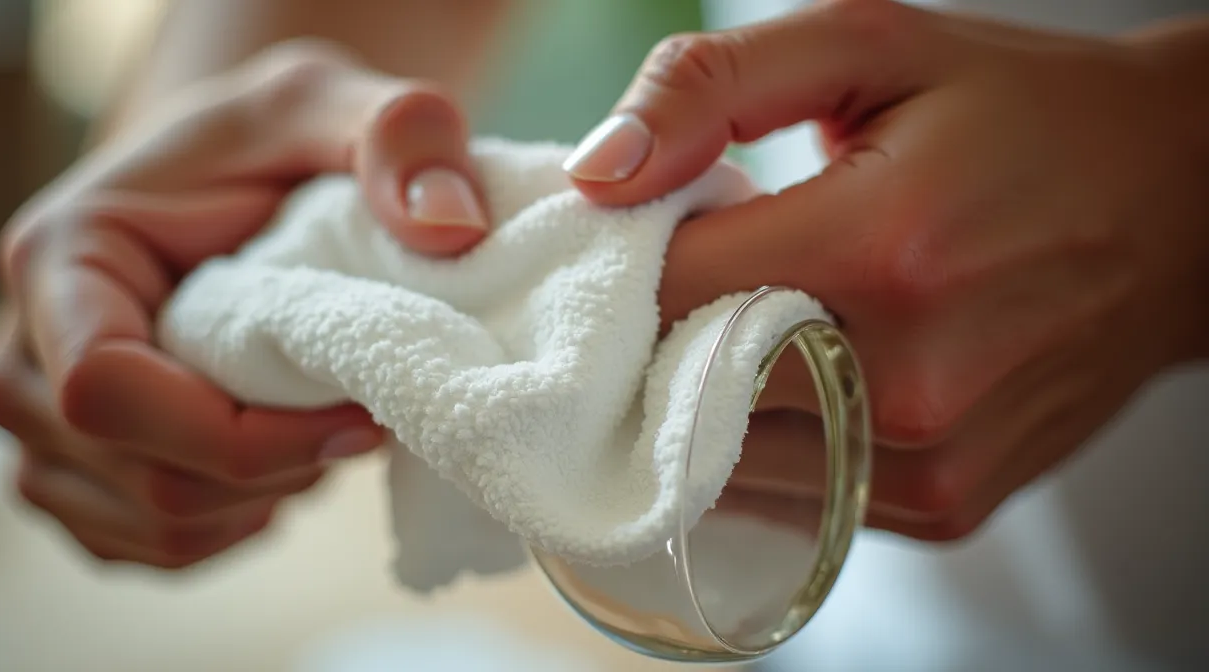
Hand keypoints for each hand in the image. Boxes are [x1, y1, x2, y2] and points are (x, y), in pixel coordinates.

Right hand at [0, 41, 491, 567]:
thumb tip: (455, 228)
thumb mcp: (340, 105)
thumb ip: (400, 137)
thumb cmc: (275, 146)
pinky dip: (240, 519)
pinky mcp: (76, 479)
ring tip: (317, 419)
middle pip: (144, 479)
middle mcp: (23, 357)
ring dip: (266, 496)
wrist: (230, 184)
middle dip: (278, 467)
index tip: (358, 417)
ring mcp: (40, 432)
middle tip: (360, 410)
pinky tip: (282, 455)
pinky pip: (159, 548)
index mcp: (60, 261)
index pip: (107, 393)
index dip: (240, 433)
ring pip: (155, 529)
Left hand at [565, 0, 1208, 539]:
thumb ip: (715, 86)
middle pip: (680, 390)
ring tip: (739, 323)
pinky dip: (762, 444)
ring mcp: (929, 458)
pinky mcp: (946, 504)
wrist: (1181, 209)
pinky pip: (794, 493)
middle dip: (648, 336)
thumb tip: (596, 173)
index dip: (620, 263)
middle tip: (678, 278)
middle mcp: (906, 377)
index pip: (665, 291)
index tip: (628, 234)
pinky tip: (788, 378)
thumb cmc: (1021, 117)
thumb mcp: (871, 46)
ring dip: (696, 400)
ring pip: (723, 462)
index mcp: (882, 246)